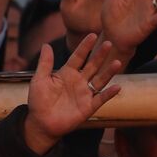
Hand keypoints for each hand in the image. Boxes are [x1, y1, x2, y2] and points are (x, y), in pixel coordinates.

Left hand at [23, 35, 121, 153]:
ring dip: (109, 72)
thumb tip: (46, 44)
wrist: (41, 123)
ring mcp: (85, 93)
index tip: (92, 34)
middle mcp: (78, 81)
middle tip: (108, 42)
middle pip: (92, 65)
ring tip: (117, 62)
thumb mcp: (39, 80)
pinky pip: (101, 98)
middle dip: (100, 55)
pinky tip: (117, 86)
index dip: (84, 47)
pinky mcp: (88, 106)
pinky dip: (108, 93)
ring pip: (100, 80)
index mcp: (66, 73)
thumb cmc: (38, 101)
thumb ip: (45, 63)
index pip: (78, 57)